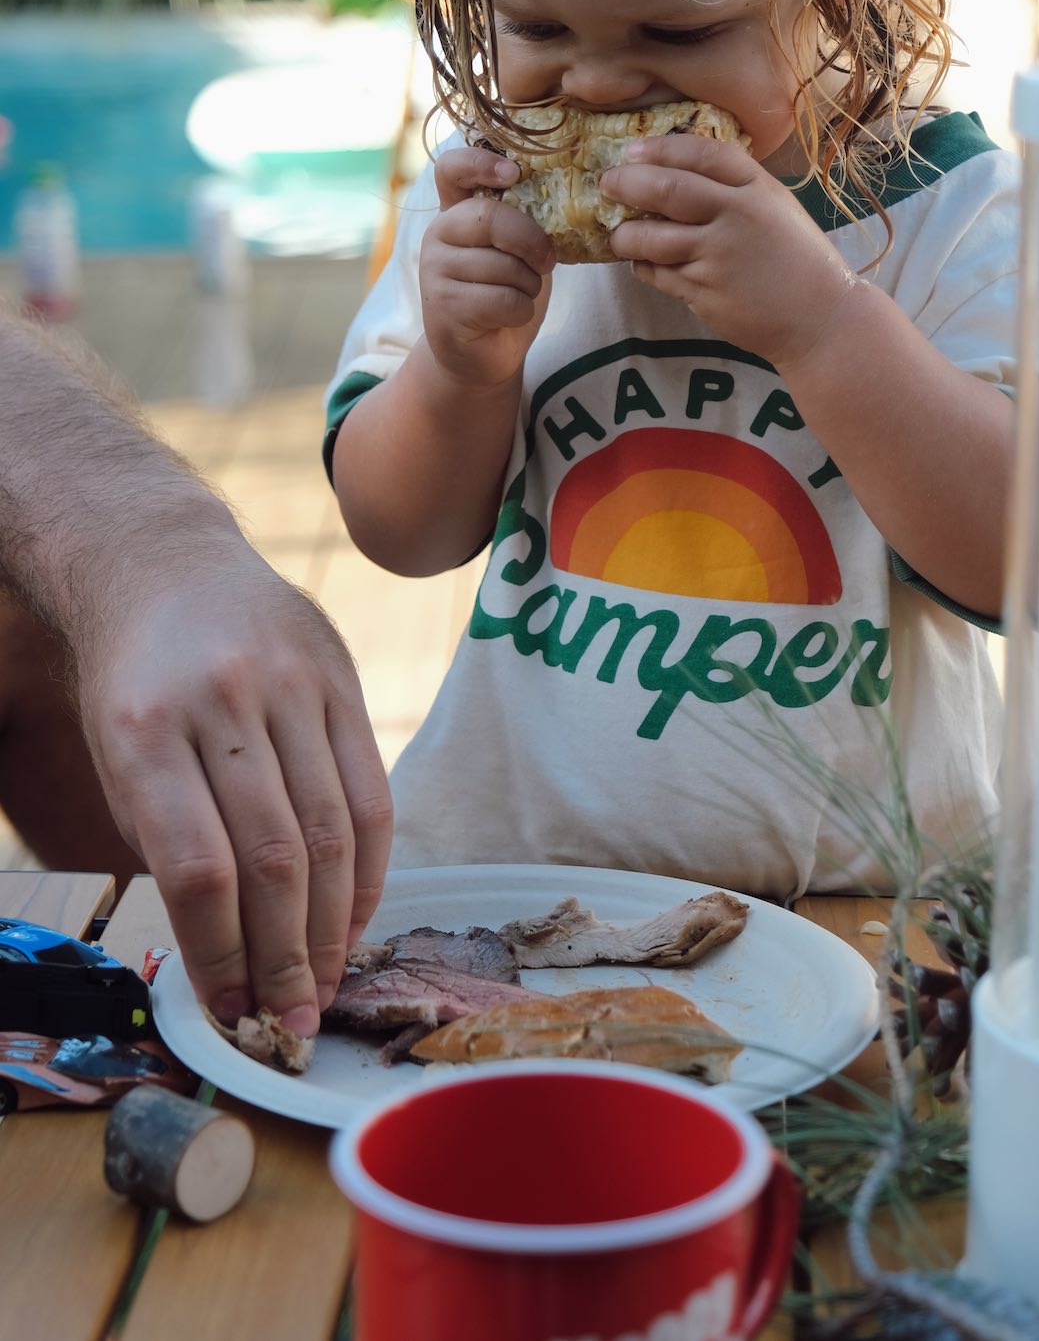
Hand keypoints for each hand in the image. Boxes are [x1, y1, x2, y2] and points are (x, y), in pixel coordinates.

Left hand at [75, 540, 392, 1038]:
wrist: (164, 565)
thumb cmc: (134, 682)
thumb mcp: (118, 757)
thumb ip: (172, 840)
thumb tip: (230, 958)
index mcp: (144, 731)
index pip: (199, 869)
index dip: (222, 954)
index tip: (231, 1012)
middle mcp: (223, 703)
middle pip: (275, 857)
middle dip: (287, 957)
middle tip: (293, 1021)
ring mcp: (290, 685)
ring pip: (331, 830)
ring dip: (334, 926)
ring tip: (326, 982)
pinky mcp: (341, 678)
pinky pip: (372, 790)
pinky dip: (371, 866)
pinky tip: (357, 915)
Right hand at [420, 147, 555, 390]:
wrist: (483, 351)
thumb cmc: (507, 291)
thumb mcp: (519, 250)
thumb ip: (525, 223)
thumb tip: (563, 201)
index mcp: (458, 211)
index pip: (451, 168)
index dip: (481, 162)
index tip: (513, 174)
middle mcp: (438, 233)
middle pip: (490, 217)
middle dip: (531, 241)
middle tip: (546, 262)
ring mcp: (435, 269)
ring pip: (504, 265)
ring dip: (529, 285)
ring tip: (518, 295)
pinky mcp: (443, 305)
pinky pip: (503, 299)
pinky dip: (521, 310)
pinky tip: (510, 316)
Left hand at [601, 134, 856, 365]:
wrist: (821, 319)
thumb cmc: (799, 262)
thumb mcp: (777, 210)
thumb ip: (736, 190)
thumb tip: (678, 173)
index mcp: (758, 190)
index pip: (701, 154)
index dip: (662, 149)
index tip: (634, 151)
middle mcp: (737, 217)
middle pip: (668, 189)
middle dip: (629, 184)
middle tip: (608, 184)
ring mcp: (718, 256)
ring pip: (653, 237)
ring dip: (625, 234)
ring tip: (617, 234)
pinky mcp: (705, 292)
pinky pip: (659, 273)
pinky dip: (643, 266)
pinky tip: (642, 263)